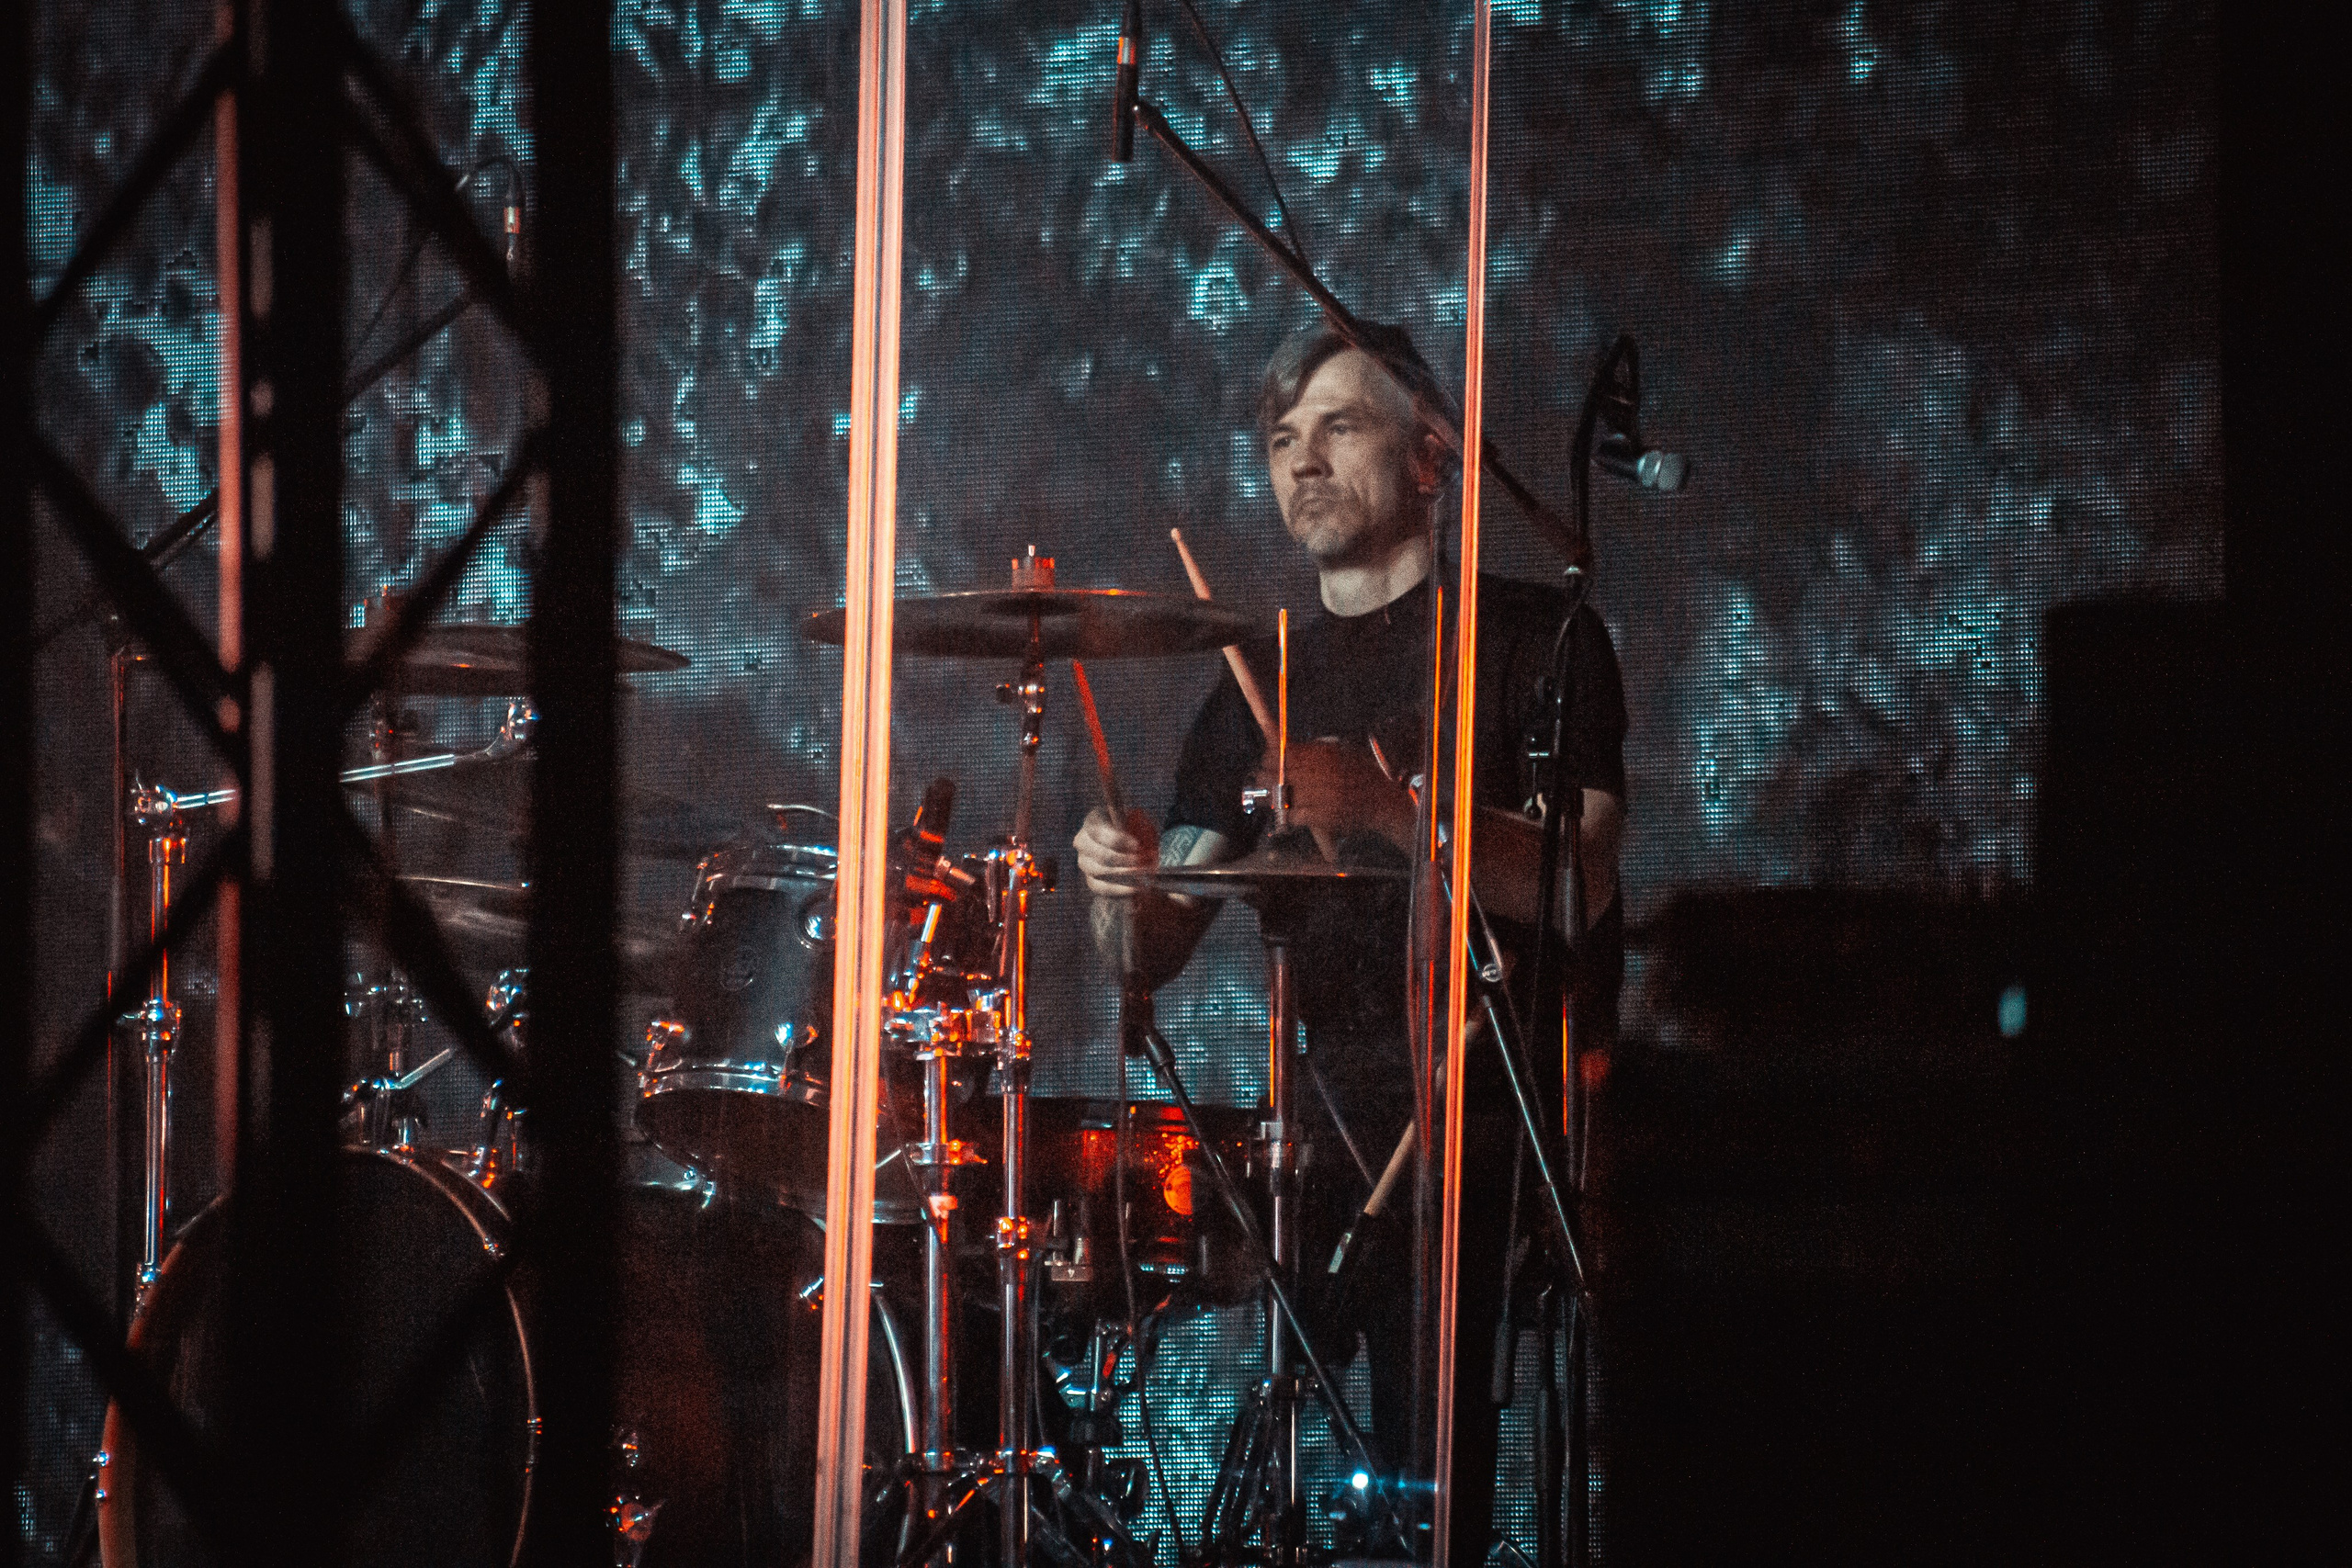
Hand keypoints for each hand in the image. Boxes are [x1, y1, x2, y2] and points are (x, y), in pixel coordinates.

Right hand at [1074, 806, 1158, 897]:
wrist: (1130, 847)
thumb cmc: (1135, 830)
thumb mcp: (1140, 823)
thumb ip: (1142, 829)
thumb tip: (1143, 845)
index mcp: (1094, 820)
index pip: (1099, 831)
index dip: (1117, 840)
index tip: (1137, 845)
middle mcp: (1083, 840)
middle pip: (1099, 854)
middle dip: (1123, 860)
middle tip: (1141, 862)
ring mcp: (1084, 861)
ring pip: (1099, 872)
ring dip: (1123, 874)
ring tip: (1141, 874)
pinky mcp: (1090, 879)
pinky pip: (1101, 888)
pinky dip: (1119, 889)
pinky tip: (1135, 888)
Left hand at [1253, 739, 1415, 856]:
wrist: (1385, 803)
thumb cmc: (1364, 776)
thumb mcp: (1344, 753)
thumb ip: (1318, 750)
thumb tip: (1287, 747)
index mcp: (1328, 755)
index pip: (1289, 752)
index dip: (1272, 754)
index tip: (1266, 757)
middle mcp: (1324, 773)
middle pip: (1282, 772)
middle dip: (1266, 774)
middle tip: (1260, 775)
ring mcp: (1323, 796)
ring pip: (1285, 794)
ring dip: (1274, 794)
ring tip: (1270, 794)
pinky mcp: (1324, 817)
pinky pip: (1295, 814)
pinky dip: (1288, 813)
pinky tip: (1288, 811)